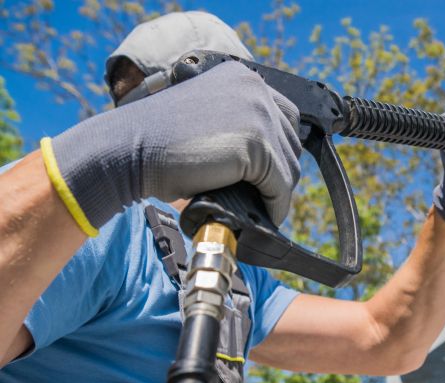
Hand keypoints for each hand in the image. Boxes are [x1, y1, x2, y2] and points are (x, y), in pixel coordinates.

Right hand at [43, 61, 301, 235]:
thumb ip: (239, 128)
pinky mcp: (255, 145)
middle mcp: (255, 89)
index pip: (285, 117)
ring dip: (277, 192)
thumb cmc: (158, 142)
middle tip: (264, 198)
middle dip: (279, 173)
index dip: (279, 150)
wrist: (127, 150)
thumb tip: (272, 164)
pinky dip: (274, 206)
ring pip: (288, 166)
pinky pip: (279, 185)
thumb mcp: (207, 120)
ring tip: (261, 209)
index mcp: (242, 77)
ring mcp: (258, 114)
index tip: (270, 176)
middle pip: (290, 142)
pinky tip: (263, 216)